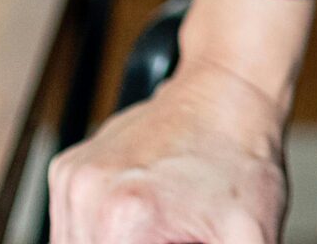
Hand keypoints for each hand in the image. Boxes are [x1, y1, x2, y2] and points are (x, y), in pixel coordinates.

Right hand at [47, 54, 290, 242]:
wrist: (226, 87)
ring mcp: (72, 183)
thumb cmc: (241, 158)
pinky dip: (97, 237)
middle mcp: (89, 199)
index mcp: (127, 221)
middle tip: (168, 237)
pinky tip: (137, 222)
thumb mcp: (250, 238)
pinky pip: (69, 230)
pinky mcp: (66, 171)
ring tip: (156, 232)